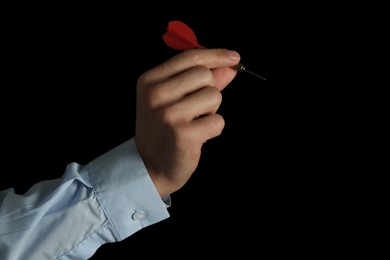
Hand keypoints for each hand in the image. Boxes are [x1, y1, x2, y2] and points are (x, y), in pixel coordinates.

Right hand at [135, 48, 239, 196]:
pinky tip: (197, 136)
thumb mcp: (174, 99)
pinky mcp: (183, 134)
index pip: (190, 57)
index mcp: (150, 81)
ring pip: (214, 96)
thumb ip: (201, 81)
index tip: (233, 57)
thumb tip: (230, 66)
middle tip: (195, 109)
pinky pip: (218, 120)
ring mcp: (168, 114)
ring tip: (193, 122)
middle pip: (204, 74)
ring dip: (211, 111)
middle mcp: (156, 94)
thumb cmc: (164, 129)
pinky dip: (213, 129)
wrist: (151, 166)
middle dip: (209, 91)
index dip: (216, 55)